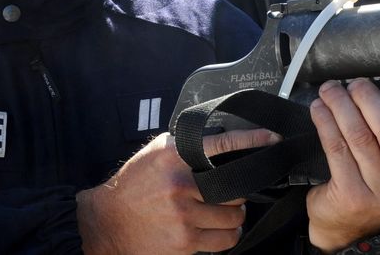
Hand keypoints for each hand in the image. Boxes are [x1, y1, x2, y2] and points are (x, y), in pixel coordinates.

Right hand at [76, 128, 276, 253]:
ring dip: (235, 213)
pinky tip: (216, 228)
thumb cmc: (134, 185)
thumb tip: (221, 140)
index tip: (272, 138)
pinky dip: (228, 235)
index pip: (223, 143)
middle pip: (236, 185)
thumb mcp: (157, 154)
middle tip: (229, 189)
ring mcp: (184, 215)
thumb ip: (187, 146)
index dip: (252, 139)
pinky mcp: (185, 242)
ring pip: (235, 215)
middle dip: (238, 188)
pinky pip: (225, 240)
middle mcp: (181, 184)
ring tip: (220, 210)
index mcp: (174, 157)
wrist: (107, 223)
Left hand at [306, 78, 379, 251]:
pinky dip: (326, 123)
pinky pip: (337, 148)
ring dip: (341, 106)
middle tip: (356, 84)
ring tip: (332, 90)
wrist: (348, 220)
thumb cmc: (377, 177)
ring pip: (360, 137)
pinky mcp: (351, 195)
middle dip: (369, 100)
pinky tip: (320, 109)